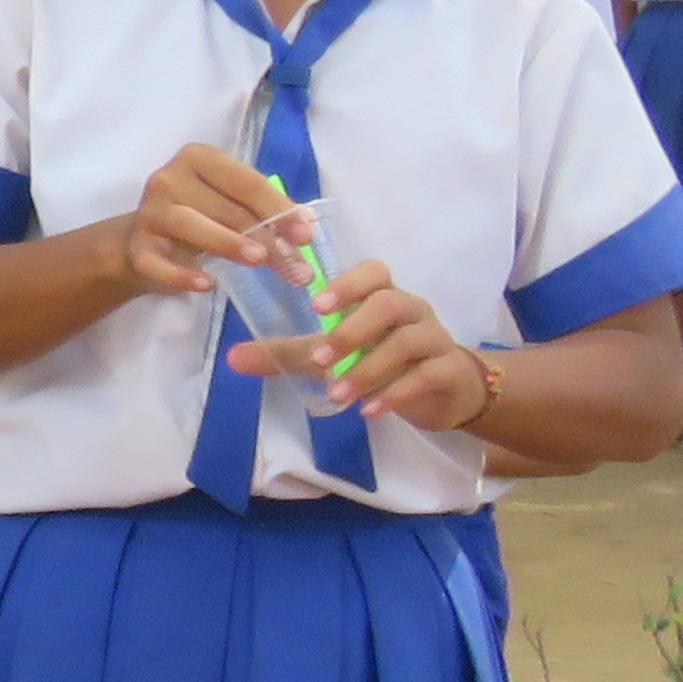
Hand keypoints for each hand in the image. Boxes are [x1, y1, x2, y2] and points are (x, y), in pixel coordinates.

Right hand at [113, 143, 289, 297]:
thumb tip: (305, 227)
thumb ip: (264, 211)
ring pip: (191, 225)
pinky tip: (206, 285)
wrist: (145, 243)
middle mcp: (169, 179)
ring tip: (258, 261)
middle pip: (225, 207)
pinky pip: (160, 263)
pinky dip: (182, 275)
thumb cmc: (199, 217)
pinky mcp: (137, 248)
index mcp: (198, 158)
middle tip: (294, 263)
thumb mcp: (231, 205)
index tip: (307, 235)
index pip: (246, 182)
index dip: (279, 208)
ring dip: (227, 243)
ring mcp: (149, 213)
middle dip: (264, 236)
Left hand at [227, 255, 494, 428]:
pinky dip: (396, 392)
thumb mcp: (337, 354)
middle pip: (390, 303)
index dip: (347, 284)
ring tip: (337, 394)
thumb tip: (233, 357)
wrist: (447, 390)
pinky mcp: (449, 370)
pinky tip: (368, 410)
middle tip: (320, 357)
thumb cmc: (385, 359)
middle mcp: (412, 310)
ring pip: (408, 341)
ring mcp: (435, 338)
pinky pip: (427, 375)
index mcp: (383, 296)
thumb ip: (291, 352)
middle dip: (352, 329)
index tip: (317, 304)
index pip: (374, 272)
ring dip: (368, 368)